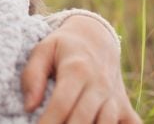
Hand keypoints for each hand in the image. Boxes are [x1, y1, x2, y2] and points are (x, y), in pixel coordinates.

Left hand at [21, 15, 140, 122]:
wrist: (96, 38)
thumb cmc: (63, 47)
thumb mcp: (43, 49)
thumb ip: (32, 75)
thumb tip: (29, 106)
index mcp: (76, 69)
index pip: (62, 103)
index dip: (48, 122)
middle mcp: (99, 84)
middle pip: (83, 118)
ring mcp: (114, 96)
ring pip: (107, 123)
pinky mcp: (124, 106)